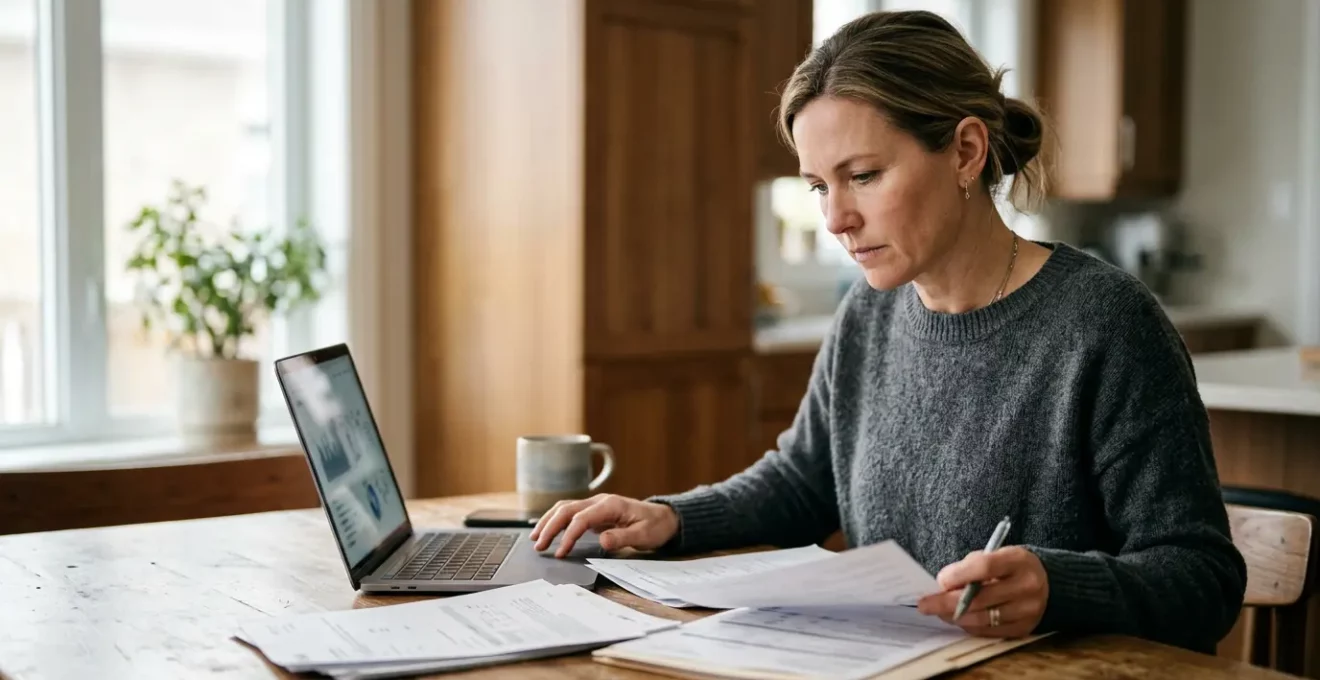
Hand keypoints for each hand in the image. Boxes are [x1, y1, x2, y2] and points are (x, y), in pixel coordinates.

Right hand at [529, 494, 679, 557]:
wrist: (664, 517)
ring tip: (535, 538)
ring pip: (565, 508)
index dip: (568, 536)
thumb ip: (622, 537)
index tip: (561, 552)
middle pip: (567, 509)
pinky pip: (570, 512)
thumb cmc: (655, 526)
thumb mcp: (644, 535)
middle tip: (538, 545)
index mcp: (610, 506)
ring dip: (548, 521)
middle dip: (550, 527)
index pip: (581, 519)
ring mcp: (596, 505)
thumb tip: (602, 541)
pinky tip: (546, 530)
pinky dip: (555, 520)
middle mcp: (599, 501)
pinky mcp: (594, 511)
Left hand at [916, 547, 1047, 637]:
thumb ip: (971, 566)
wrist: (1049, 583)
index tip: (939, 581)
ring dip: (955, 616)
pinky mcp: (1024, 628)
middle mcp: (1027, 586)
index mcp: (1018, 561)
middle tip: (925, 604)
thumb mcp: (997, 554)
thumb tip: (943, 584)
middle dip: (947, 602)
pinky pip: (989, 631)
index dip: (959, 575)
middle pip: (980, 598)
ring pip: (982, 618)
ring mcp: (1028, 610)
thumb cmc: (1012, 566)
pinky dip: (970, 626)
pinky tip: (957, 618)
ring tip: (938, 611)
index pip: (985, 567)